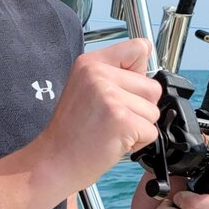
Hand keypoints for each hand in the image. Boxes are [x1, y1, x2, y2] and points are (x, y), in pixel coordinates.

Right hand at [37, 38, 161, 193]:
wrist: (55, 160)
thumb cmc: (72, 132)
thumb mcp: (86, 89)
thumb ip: (114, 74)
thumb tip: (148, 62)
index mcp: (90, 63)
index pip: (139, 48)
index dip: (138, 73)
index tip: (122, 91)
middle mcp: (98, 74)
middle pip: (152, 87)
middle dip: (140, 108)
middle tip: (111, 119)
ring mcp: (109, 95)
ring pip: (153, 111)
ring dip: (138, 127)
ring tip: (110, 130)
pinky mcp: (120, 119)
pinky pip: (151, 131)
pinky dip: (138, 142)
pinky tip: (114, 141)